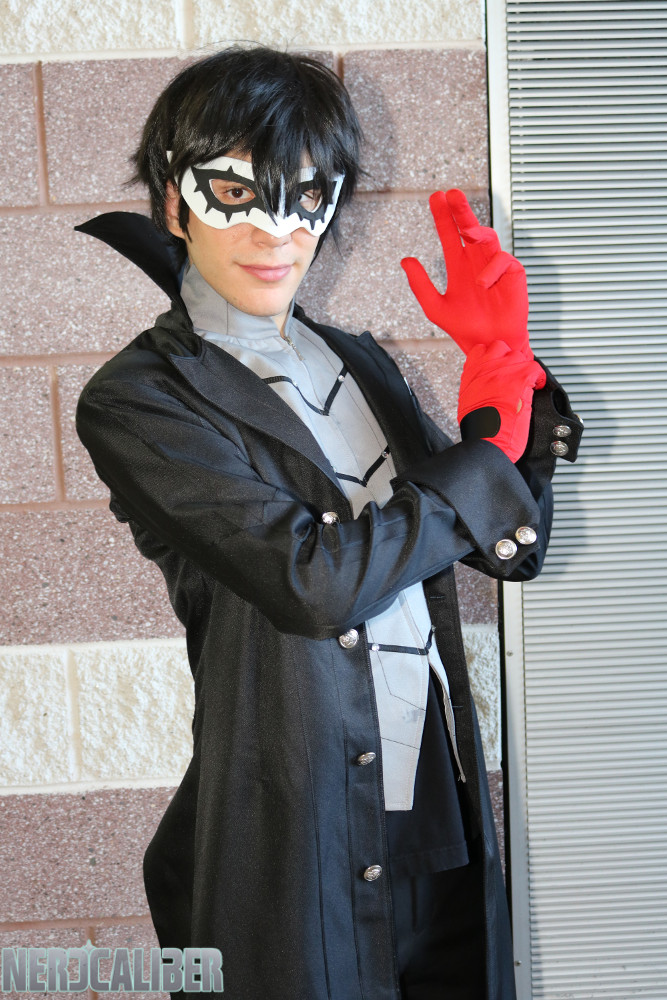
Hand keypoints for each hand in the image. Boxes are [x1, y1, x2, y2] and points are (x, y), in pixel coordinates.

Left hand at [401, 189, 531, 357]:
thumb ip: (420, 284)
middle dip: (460, 209)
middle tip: (452, 193)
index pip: (449, 234)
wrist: (489, 345)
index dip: (443, 216)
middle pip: (468, 227)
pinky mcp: (512, 273)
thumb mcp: (435, 307)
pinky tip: (483, 283)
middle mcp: (476, 261)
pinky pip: (501, 261)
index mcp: (458, 265)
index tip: (436, 197)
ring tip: (466, 229)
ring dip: (476, 229)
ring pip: (487, 236)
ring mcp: (494, 265)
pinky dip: (490, 269)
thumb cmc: (465, 329)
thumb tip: (406, 260)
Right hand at [458, 342, 546, 462]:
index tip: (498, 366)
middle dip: (508, 359)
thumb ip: (476, 385)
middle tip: (513, 374)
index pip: (481, 350)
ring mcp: (503, 371)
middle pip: (501, 348)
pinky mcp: (520, 379)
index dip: (493, 357)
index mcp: (471, 373)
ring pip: (519, 356)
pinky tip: (535, 388)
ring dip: (523, 368)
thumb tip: (485, 383)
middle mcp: (486, 367)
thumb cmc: (477, 428)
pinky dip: (538, 378)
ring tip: (525, 382)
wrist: (487, 440)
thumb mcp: (467, 401)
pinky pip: (536, 369)